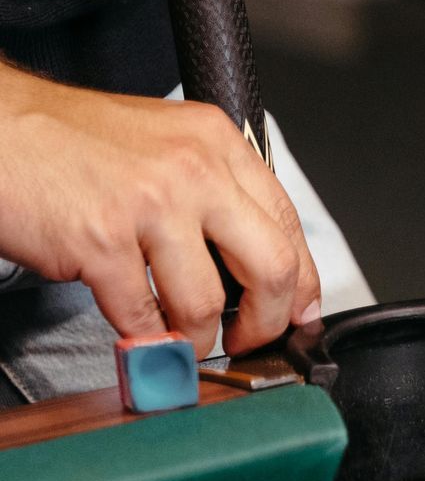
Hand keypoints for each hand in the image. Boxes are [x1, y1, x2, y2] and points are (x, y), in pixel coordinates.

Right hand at [0, 70, 320, 357]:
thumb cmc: (68, 138)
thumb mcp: (163, 142)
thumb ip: (209, 189)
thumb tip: (247, 256)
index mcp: (217, 144)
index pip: (288, 223)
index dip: (301, 282)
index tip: (298, 312)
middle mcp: (195, 170)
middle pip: (273, 265)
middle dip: (270, 320)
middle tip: (252, 340)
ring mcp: (150, 205)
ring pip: (208, 302)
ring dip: (199, 339)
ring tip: (186, 342)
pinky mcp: (100, 241)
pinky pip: (142, 315)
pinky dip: (146, 338)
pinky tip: (142, 336)